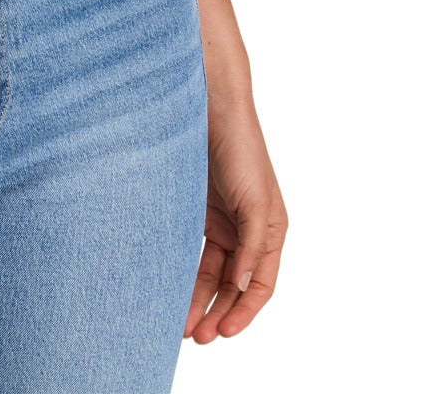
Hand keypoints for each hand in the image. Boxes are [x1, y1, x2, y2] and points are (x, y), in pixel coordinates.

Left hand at [184, 88, 287, 343]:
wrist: (212, 108)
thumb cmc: (242, 149)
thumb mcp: (255, 202)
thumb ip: (251, 246)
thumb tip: (241, 287)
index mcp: (271, 231)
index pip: (260, 285)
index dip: (244, 312)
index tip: (223, 332)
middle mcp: (249, 231)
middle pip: (234, 285)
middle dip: (217, 312)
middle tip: (196, 336)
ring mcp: (225, 222)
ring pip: (212, 273)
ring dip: (199, 298)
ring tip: (181, 325)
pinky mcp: (200, 211)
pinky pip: (196, 251)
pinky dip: (187, 273)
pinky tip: (174, 289)